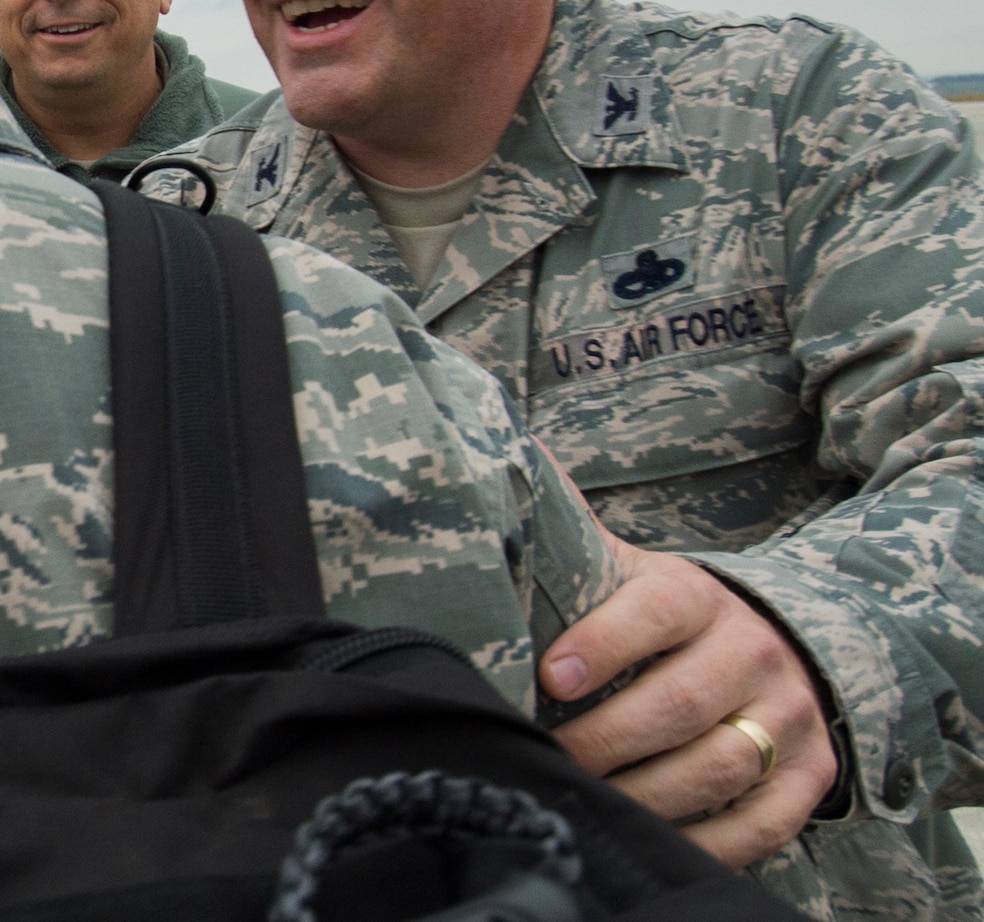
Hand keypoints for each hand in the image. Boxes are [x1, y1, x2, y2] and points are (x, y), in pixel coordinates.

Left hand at [540, 533, 836, 867]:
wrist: (770, 645)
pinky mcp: (810, 773)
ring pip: (718, 766)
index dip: (603, 644)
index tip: (550, 678)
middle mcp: (751, 650)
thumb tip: (501, 469)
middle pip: (680, 703)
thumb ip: (569, 541)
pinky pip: (762, 824)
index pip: (654, 612)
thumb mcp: (622, 573)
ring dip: (643, 795)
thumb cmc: (659, 617)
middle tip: (548, 759)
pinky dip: (703, 843)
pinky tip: (645, 837)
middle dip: (604, 740)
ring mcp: (787, 714)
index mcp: (696, 596)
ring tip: (584, 800)